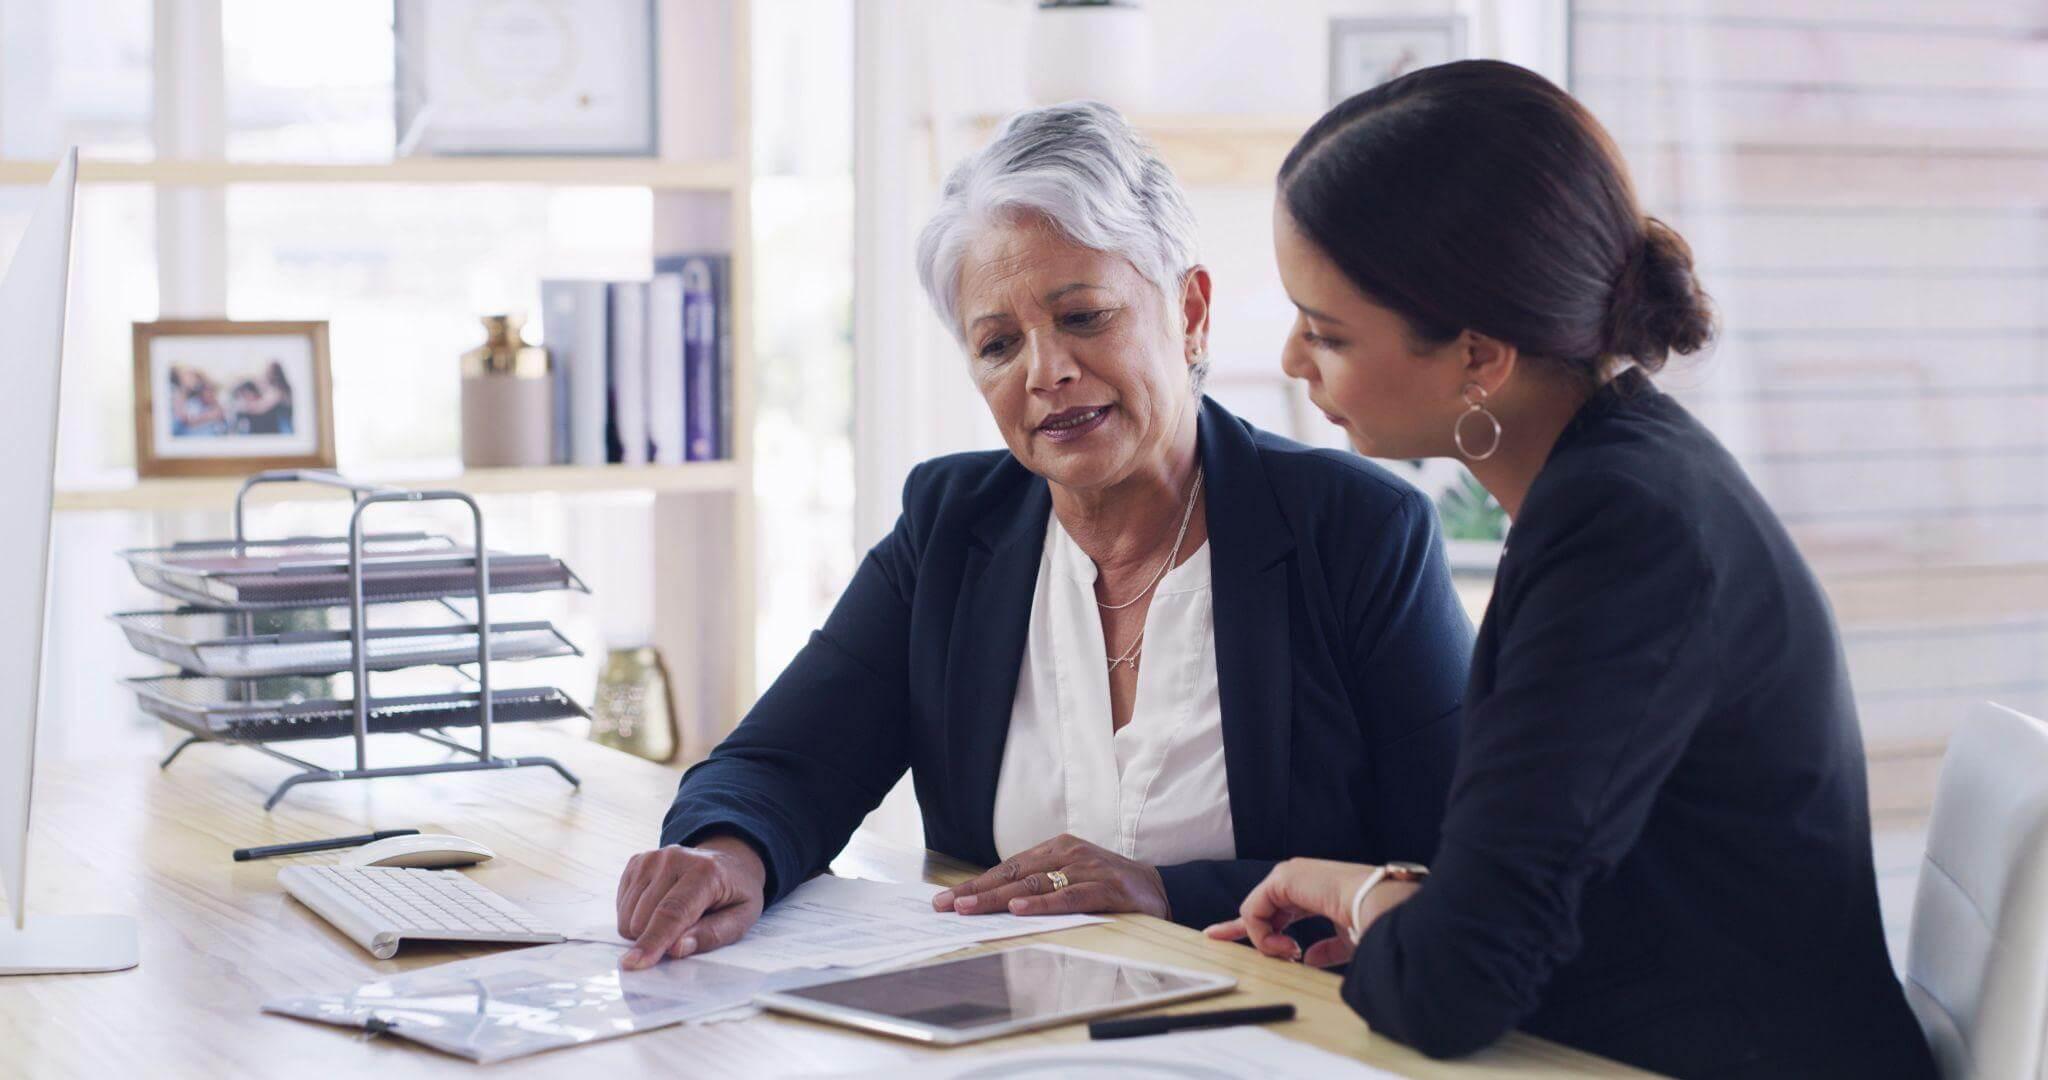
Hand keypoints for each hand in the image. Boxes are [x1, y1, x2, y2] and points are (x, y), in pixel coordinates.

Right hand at [613, 835, 766, 969]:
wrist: (728, 861)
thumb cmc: (735, 895)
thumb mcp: (741, 919)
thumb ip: (711, 935)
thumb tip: (676, 949)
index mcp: (705, 872)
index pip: (673, 912)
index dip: (653, 941)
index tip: (634, 964)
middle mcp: (674, 858)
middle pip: (644, 918)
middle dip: (655, 939)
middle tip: (683, 931)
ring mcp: (652, 858)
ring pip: (627, 916)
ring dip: (644, 930)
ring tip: (674, 918)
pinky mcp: (637, 862)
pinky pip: (621, 906)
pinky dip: (635, 916)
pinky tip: (658, 907)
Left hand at [932, 833, 1169, 919]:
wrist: (1160, 888)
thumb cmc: (1108, 884)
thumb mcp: (1071, 877)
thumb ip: (1041, 884)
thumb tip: (996, 902)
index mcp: (1057, 848)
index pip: (1008, 867)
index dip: (976, 884)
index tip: (946, 899)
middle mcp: (1068, 853)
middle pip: (1014, 874)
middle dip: (976, 891)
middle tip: (946, 905)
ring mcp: (1087, 869)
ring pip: (1035, 884)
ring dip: (998, 898)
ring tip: (970, 908)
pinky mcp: (1105, 888)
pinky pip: (1069, 897)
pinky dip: (1042, 904)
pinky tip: (1019, 909)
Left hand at [1204, 858, 1418, 967]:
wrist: (1378, 907)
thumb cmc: (1370, 922)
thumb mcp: (1346, 940)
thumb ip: (1325, 949)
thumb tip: (1307, 959)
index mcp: (1313, 893)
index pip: (1276, 908)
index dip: (1258, 927)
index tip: (1232, 936)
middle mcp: (1298, 880)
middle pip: (1256, 906)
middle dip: (1236, 926)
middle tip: (1214, 936)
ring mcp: (1289, 876)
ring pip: (1256, 913)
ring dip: (1267, 941)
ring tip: (1289, 953)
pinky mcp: (1282, 878)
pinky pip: (1255, 911)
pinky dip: (1264, 934)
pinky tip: (1286, 945)